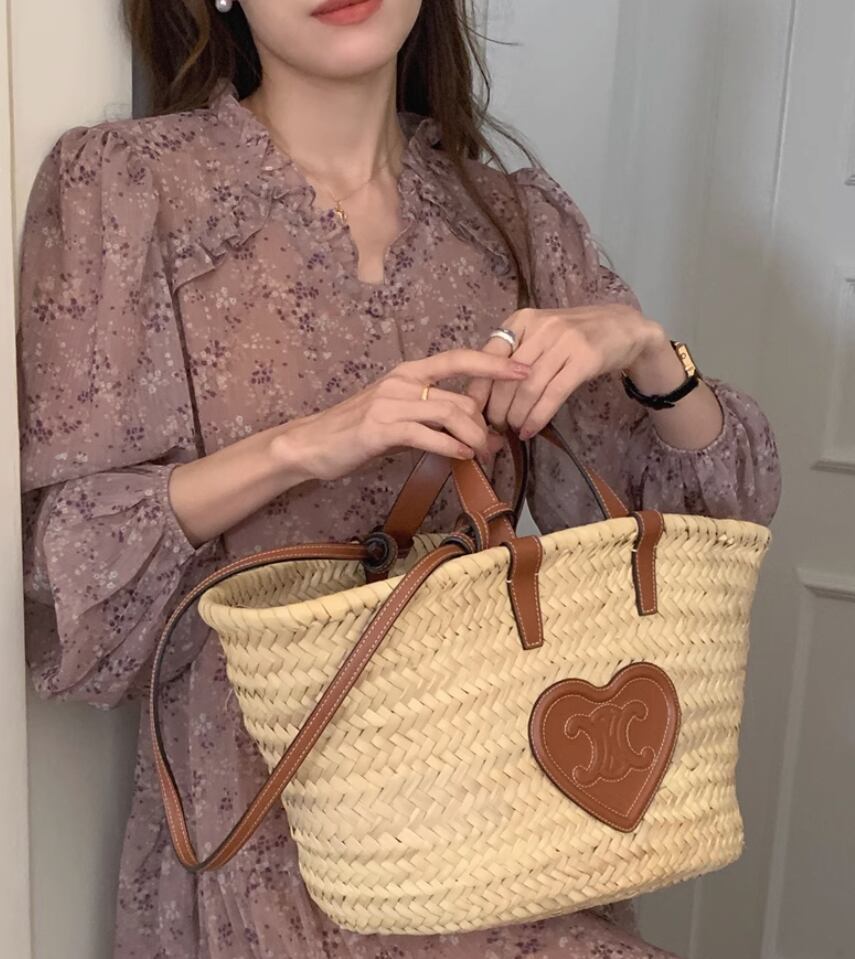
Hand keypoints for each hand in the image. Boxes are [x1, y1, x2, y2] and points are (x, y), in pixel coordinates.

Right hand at [271, 350, 529, 481]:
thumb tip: (470, 427)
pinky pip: (428, 435)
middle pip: (460, 396)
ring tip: (482, 454)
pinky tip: (462, 456)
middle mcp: (403, 381)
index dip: (494, 363)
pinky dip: (451, 446)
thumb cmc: (358, 430)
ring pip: (449, 413)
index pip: (459, 358)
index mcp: (410, 372)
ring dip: (473, 437)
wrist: (314, 443)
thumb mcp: (398, 413)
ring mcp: (391, 403)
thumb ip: (431, 414)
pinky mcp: (381, 428)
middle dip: (485, 423)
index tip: (525, 370)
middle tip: (496, 445)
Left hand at [466, 305, 669, 438]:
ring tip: (511, 430)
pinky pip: (553, 395)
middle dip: (495, 407)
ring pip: (528, 388)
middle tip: (493, 427)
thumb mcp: (541, 334)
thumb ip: (514, 353)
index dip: (478, 388)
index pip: (489, 356)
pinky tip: (529, 430)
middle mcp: (541, 327)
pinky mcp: (584, 360)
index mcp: (523, 320)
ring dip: (515, 416)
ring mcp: (564, 342)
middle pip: (506, 376)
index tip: (472, 411)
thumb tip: (483, 390)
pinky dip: (537, 417)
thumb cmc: (577, 336)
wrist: (625, 328)